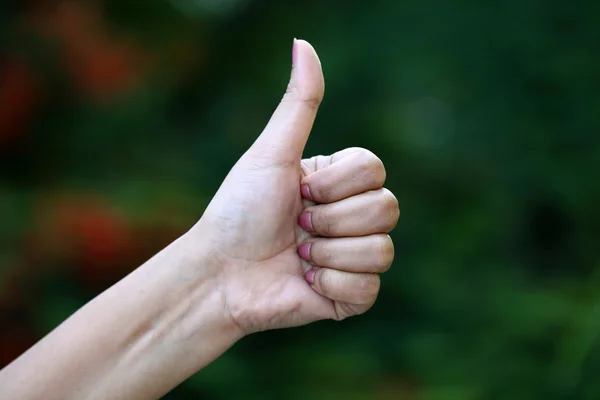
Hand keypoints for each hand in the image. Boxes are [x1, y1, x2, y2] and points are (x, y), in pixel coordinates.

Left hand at [192, 39, 399, 333]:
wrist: (220, 273)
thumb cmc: (239, 210)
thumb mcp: (271, 153)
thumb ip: (299, 104)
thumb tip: (304, 44)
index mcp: (338, 182)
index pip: (375, 170)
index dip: (336, 184)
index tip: (299, 192)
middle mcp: (351, 216)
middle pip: (388, 208)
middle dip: (331, 220)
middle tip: (297, 228)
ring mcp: (354, 257)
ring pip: (382, 250)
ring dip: (329, 255)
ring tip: (298, 257)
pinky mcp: (351, 296)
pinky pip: (370, 288)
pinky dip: (332, 286)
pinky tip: (306, 283)